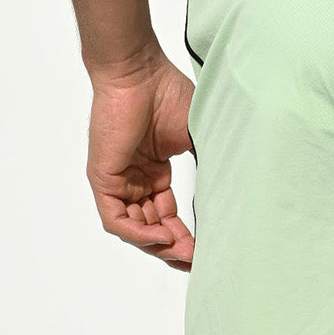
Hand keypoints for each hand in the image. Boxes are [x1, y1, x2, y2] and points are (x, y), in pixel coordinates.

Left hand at [86, 52, 196, 270]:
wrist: (139, 72)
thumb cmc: (168, 94)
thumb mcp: (196, 138)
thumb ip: (208, 167)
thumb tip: (230, 196)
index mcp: (155, 173)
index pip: (168, 216)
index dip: (187, 236)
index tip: (209, 250)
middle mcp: (135, 181)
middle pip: (153, 228)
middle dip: (175, 249)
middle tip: (197, 262)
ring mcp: (118, 182)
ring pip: (135, 230)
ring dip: (159, 246)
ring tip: (184, 254)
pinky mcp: (103, 180)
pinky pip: (117, 220)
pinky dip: (139, 233)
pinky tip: (161, 238)